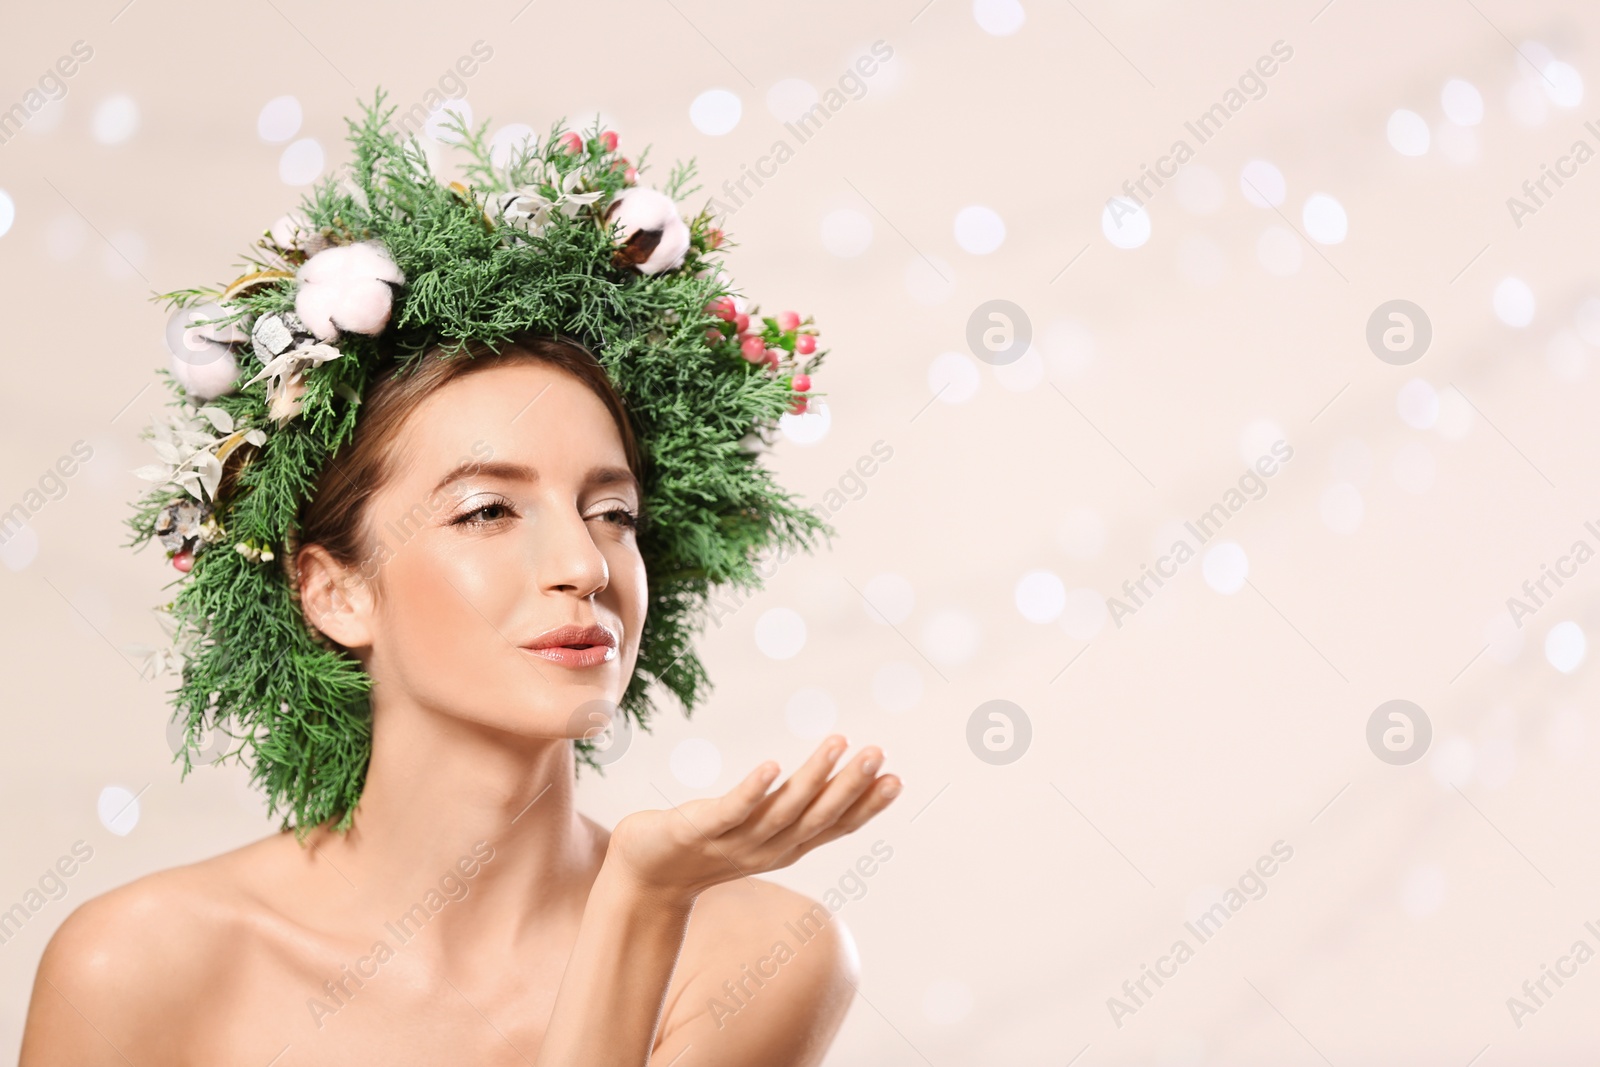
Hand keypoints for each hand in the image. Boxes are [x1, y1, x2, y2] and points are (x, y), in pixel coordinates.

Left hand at [605, 735, 899, 902]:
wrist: (643, 880)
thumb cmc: (701, 846)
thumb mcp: (754, 830)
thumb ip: (788, 810)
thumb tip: (824, 779)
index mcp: (783, 847)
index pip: (833, 827)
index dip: (865, 806)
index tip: (896, 779)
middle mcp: (766, 848)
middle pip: (816, 817)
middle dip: (850, 786)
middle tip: (878, 753)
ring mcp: (733, 842)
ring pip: (782, 810)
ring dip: (812, 778)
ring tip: (838, 743)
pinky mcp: (699, 830)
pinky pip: (731, 810)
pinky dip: (753, 791)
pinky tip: (771, 766)